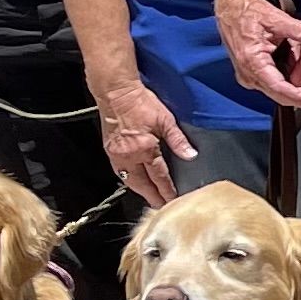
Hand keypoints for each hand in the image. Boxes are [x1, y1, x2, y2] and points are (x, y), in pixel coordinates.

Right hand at [98, 85, 199, 206]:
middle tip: (161, 206)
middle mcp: (128, 156)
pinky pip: (120, 172)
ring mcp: (116, 154)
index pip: (159, 176)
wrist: (116, 92)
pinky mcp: (109, 150)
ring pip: (129, 180)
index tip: (173, 200)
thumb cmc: (140, 102)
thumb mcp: (165, 119)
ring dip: (140, 190)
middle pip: (141, 184)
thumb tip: (191, 155)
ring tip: (150, 197)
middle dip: (152, 196)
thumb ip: (178, 140)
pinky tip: (135, 181)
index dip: (166, 189)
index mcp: (144, 149)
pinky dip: (129, 179)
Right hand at [220, 0, 300, 108]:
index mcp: (252, 61)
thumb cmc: (250, 13)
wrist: (232, 10)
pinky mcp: (251, 73)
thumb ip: (297, 27)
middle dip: (299, 99)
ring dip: (294, 92)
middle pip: (277, 94)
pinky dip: (287, 84)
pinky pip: (271, 84)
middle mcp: (247, 73)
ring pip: (275, 91)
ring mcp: (248, 75)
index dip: (297, 98)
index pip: (277, 87)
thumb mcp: (275, 17)